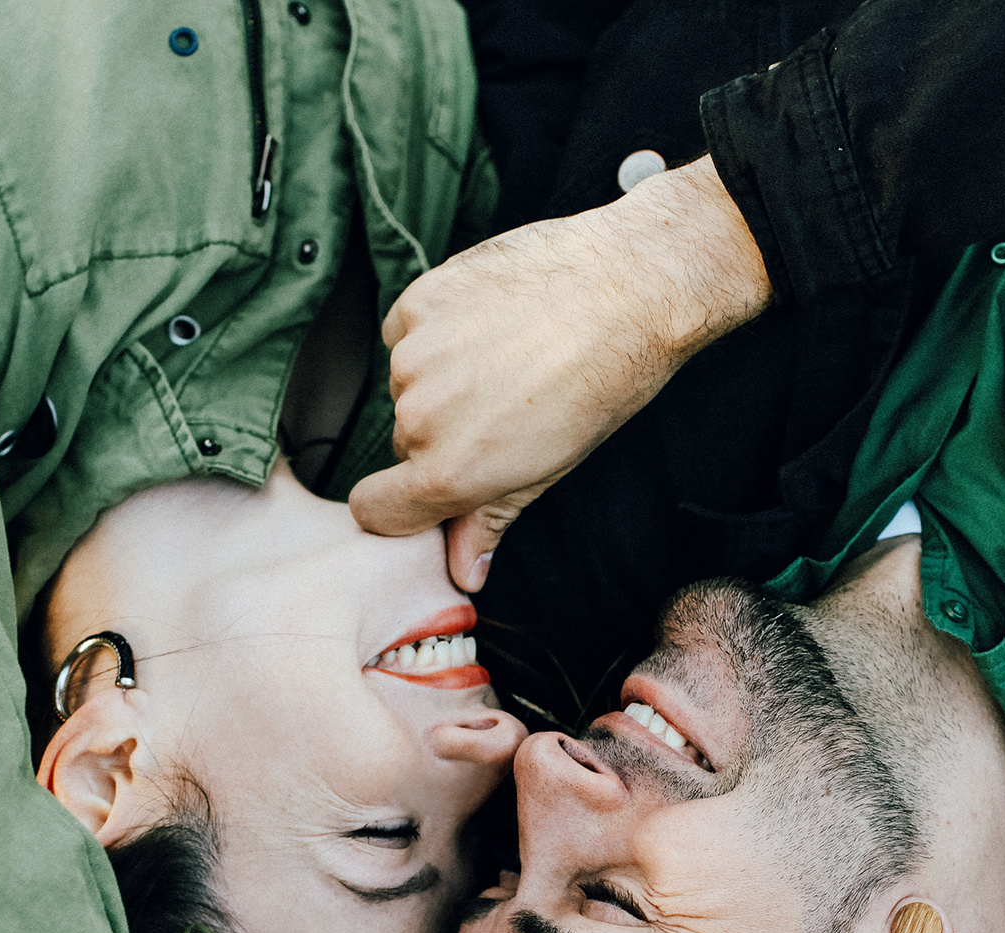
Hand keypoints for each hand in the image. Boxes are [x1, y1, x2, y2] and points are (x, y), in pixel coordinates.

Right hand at [350, 156, 772, 590]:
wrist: (630, 287)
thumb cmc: (604, 382)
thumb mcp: (549, 468)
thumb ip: (489, 519)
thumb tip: (462, 573)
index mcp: (448, 471)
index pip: (374, 509)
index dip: (399, 505)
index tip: (425, 490)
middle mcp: (419, 416)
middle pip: (405, 440)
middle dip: (443, 430)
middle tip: (506, 404)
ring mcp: (414, 354)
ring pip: (409, 381)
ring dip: (443, 373)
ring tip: (508, 353)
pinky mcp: (419, 300)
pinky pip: (410, 328)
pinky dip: (440, 327)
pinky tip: (492, 317)